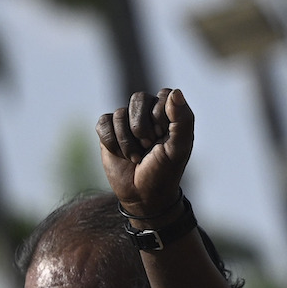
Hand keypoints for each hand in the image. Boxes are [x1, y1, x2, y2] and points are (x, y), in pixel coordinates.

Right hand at [96, 88, 192, 216]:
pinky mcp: (108, 131)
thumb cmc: (165, 170)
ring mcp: (126, 121)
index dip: (161, 115)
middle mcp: (147, 113)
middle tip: (149, 147)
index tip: (164, 136)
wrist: (143, 195)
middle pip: (138, 98)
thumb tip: (176, 92)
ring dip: (127, 140)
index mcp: (168, 113)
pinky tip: (121, 155)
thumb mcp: (179, 148)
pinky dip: (112, 142)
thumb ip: (182, 119)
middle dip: (142, 127)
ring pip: (120, 113)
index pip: (164, 94)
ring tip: (136, 157)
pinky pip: (104, 122)